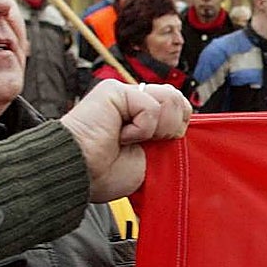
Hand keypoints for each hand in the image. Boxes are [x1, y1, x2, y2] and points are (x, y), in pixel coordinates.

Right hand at [60, 79, 190, 201]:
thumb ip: (166, 136)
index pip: (178, 108)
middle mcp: (134, 103)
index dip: (179, 126)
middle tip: (144, 144)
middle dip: (170, 128)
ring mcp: (125, 95)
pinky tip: (119, 135)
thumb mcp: (150, 158)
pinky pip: (150, 107)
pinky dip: (140, 129)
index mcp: (141, 118)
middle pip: (178, 100)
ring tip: (130, 139)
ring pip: (170, 99)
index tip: (158, 146)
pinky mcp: (115, 91)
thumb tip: (185, 122)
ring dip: (155, 128)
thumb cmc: (105, 173)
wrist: (81, 175)